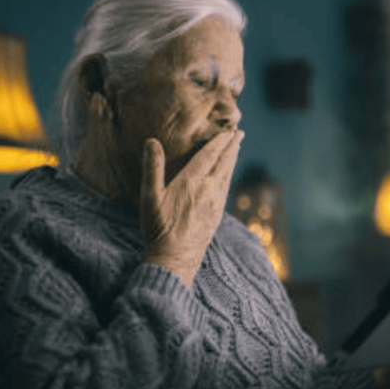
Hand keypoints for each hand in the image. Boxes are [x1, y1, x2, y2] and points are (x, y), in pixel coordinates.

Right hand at [140, 130, 243, 286]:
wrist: (175, 258)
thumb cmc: (158, 227)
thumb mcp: (149, 197)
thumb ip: (152, 168)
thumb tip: (152, 141)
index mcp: (191, 182)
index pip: (209, 155)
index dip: (219, 141)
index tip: (228, 130)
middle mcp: (208, 190)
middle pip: (224, 163)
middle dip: (232, 146)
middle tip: (239, 133)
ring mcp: (215, 204)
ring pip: (227, 175)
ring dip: (232, 159)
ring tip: (236, 148)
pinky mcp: (217, 215)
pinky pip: (226, 189)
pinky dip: (229, 176)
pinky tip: (228, 176)